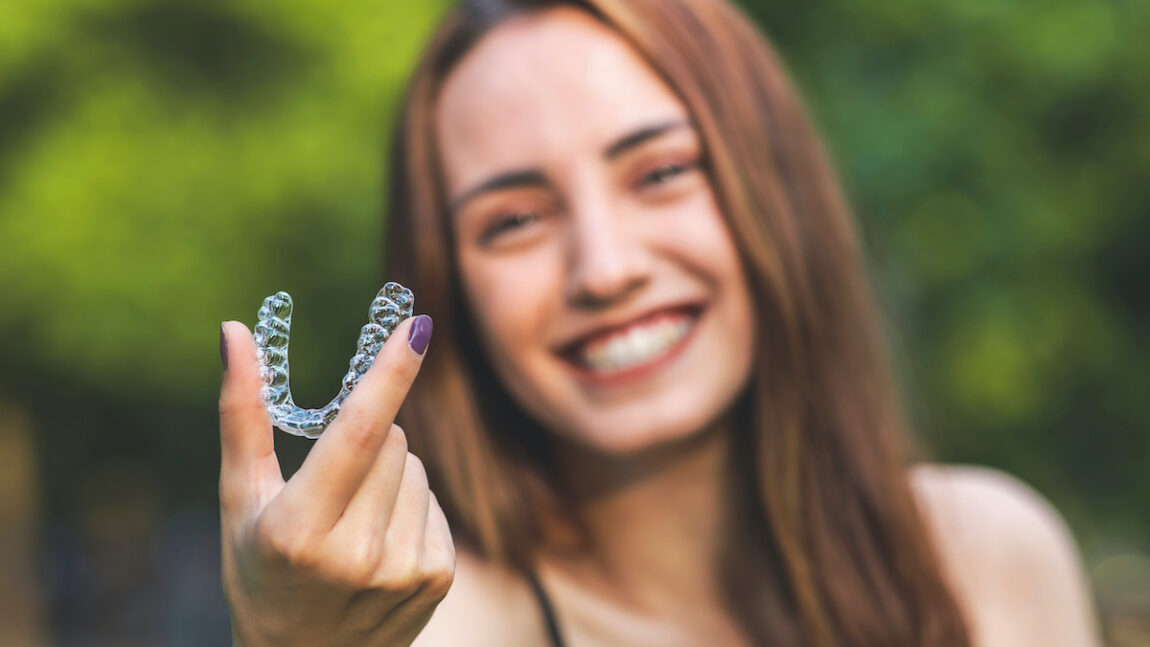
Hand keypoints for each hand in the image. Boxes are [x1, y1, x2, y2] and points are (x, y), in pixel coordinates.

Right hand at [218, 315, 452, 646]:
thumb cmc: (259, 569)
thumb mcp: (239, 499)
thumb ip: (242, 414)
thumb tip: (235, 331)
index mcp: (299, 529)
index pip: (356, 433)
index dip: (389, 374)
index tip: (418, 325)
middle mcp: (356, 554)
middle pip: (391, 440)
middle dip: (366, 439)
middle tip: (331, 484)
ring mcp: (402, 570)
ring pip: (416, 467)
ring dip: (389, 475)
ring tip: (353, 522)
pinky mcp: (437, 579)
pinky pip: (434, 501)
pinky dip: (410, 507)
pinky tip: (379, 543)